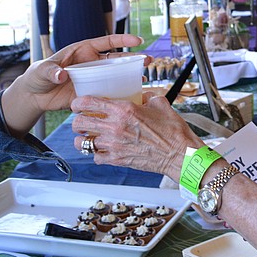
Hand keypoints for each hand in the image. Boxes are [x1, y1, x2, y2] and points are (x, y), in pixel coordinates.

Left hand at [4, 34, 144, 114]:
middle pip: (117, 58)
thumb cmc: (37, 77)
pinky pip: (108, 92)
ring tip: (144, 78)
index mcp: (83, 51)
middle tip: (148, 60)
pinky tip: (130, 96)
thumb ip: (51, 71)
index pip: (107, 42)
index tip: (138, 41)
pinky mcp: (91, 92)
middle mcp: (92, 63)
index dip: (123, 40)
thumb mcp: (42, 70)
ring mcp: (93, 78)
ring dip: (130, 76)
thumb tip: (61, 74)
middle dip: (134, 58)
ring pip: (116, 75)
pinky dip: (120, 93)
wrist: (34, 96)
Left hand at [71, 93, 201, 177]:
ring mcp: (114, 145)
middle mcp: (115, 127)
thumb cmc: (173, 132)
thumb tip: (143, 96)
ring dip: (84, 139)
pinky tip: (103, 150)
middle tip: (82, 121)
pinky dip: (96, 154)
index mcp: (124, 110)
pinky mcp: (117, 160)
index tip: (78, 104)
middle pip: (79, 123)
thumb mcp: (161, 104)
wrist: (179, 154)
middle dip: (77, 121)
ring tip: (89, 137)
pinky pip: (95, 157)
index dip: (78, 103)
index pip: (88, 103)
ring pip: (82, 143)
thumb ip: (148, 97)